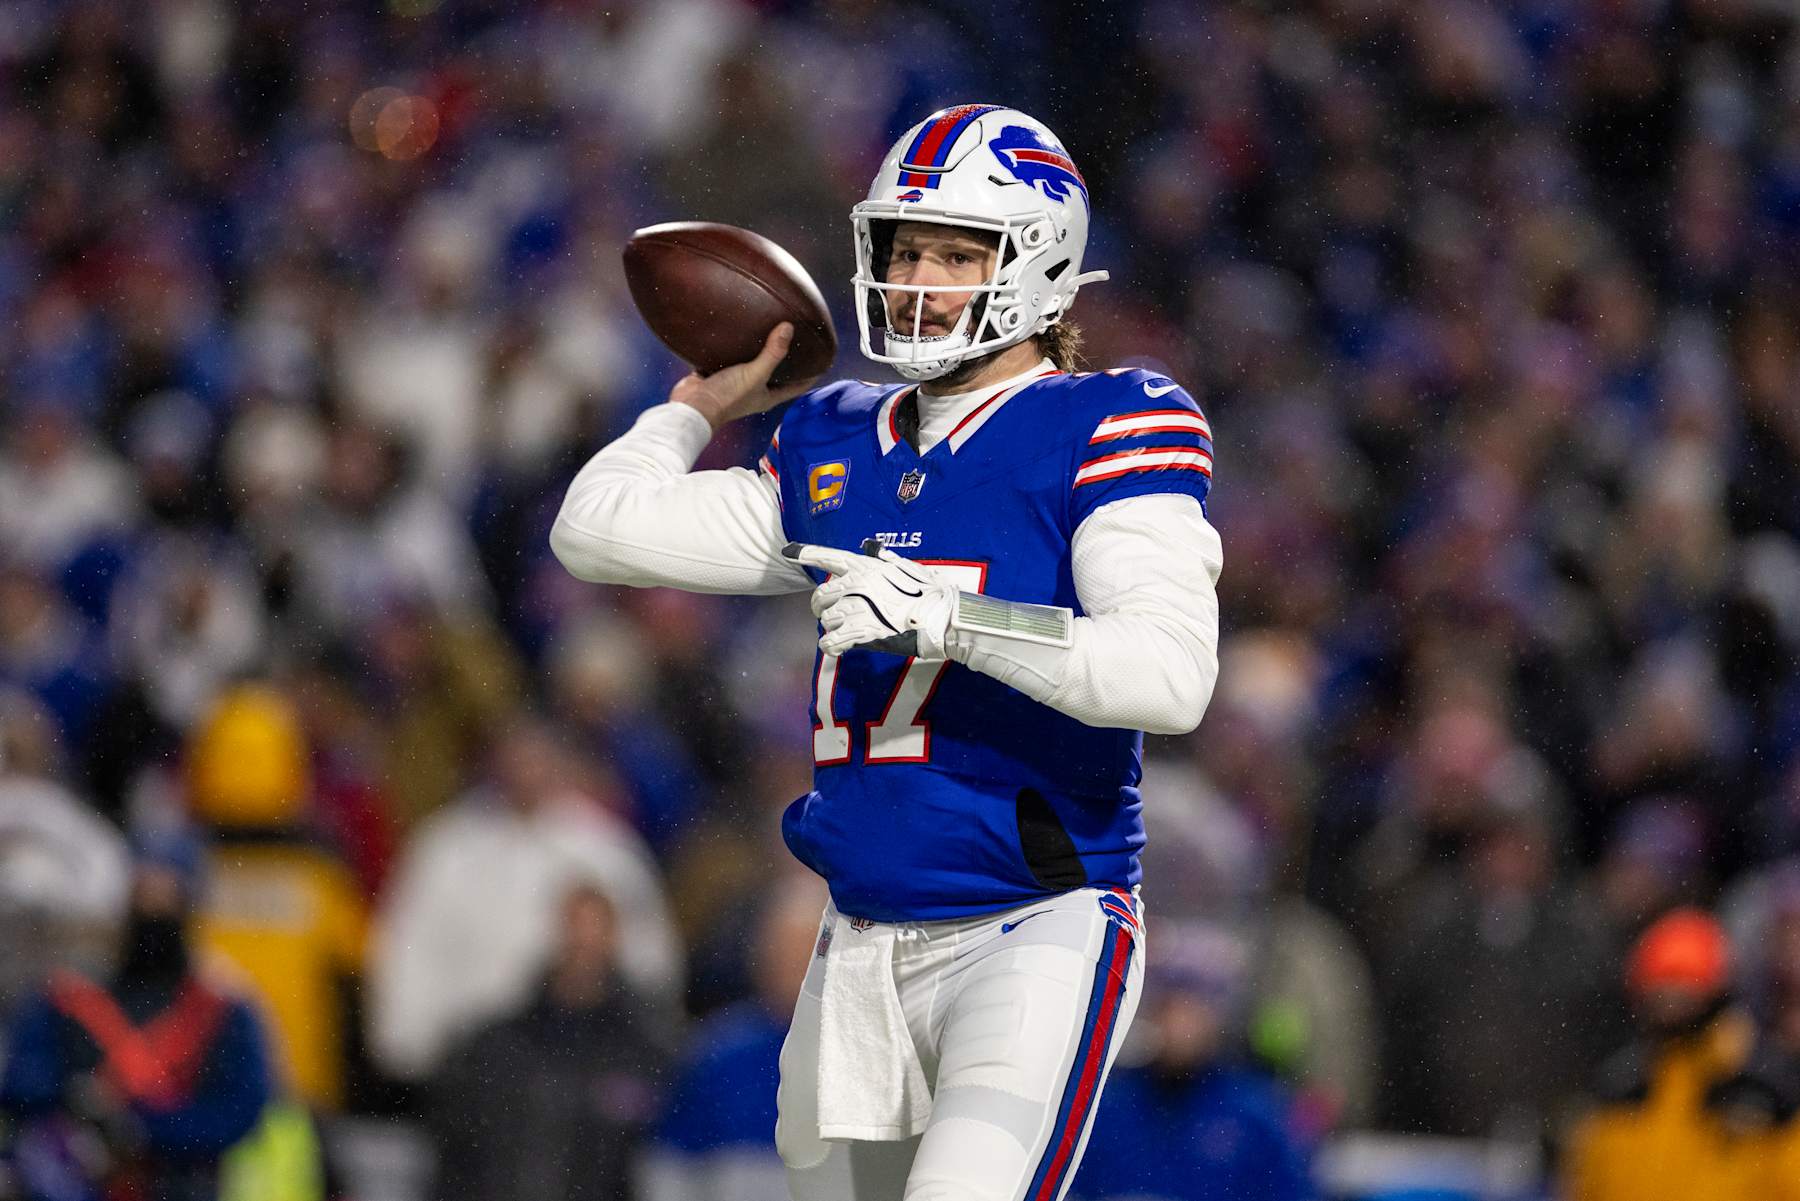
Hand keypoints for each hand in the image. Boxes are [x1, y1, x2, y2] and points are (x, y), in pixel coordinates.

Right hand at [670, 323, 819, 429]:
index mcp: (768, 396)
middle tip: (796, 339)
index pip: (797, 386)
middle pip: (777, 374)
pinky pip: (730, 359)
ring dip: (759, 352)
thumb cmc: (727, 397)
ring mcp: (736, 383)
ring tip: (768, 330)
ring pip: (752, 365)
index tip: (823, 360)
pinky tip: (737, 333)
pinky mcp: (718, 374)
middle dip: (786, 360)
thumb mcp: (754, 374)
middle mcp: (754, 390)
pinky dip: (734, 348)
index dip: (811, 375)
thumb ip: (772, 353)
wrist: (692, 406)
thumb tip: (788, 328)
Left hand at [784, 541, 956, 658]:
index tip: (789, 552)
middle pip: (820, 595)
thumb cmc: (929, 593)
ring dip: (834, 627)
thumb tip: (871, 547)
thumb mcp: (907, 566)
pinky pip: (830, 640)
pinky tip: (840, 646)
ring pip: (826, 620)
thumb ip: (884, 558)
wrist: (943, 618)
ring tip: (850, 631)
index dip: (806, 553)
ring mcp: (858, 607)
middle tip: (832, 615)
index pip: (829, 556)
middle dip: (822, 607)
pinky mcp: (861, 632)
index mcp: (866, 566)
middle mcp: (857, 583)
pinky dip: (831, 645)